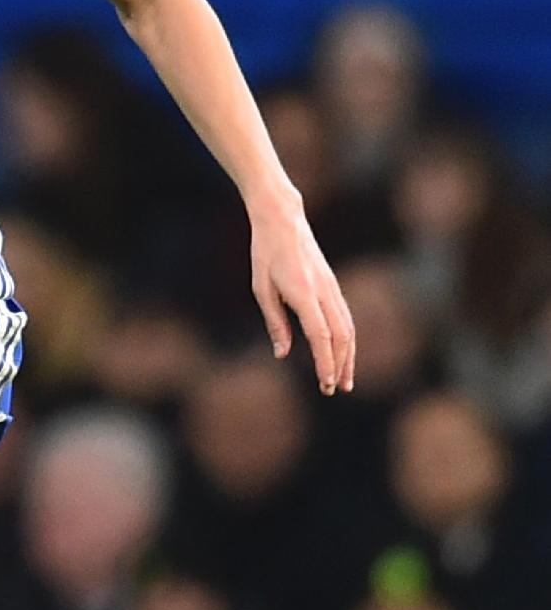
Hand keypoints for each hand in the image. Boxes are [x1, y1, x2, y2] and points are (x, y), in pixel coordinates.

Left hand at [250, 197, 354, 394]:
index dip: (325, 361)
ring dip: (348, 356)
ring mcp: (332, 288)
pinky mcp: (333, 286)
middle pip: (341, 336)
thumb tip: (283, 353)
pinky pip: (345, 317)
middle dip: (340, 365)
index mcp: (304, 293)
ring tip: (344, 379)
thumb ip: (275, 322)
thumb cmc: (265, 254)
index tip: (326, 382)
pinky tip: (343, 354)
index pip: (321, 335)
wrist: (283, 220)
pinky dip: (346, 340)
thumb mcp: (261, 288)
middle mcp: (324, 292)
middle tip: (334, 390)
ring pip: (348, 328)